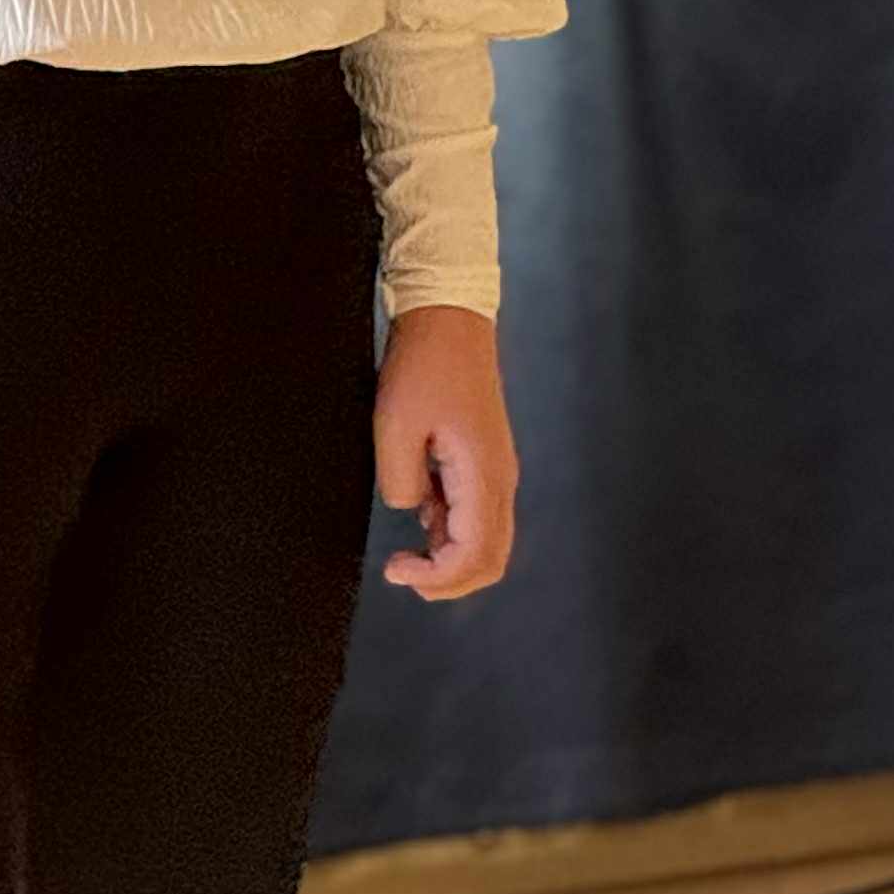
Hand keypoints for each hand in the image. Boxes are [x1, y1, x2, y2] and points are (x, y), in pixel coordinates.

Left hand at [373, 303, 517, 599]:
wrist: (447, 313)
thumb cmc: (423, 362)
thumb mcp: (395, 424)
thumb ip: (402, 482)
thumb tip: (412, 510)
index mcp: (484, 474)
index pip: (475, 555)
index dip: (438, 578)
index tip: (396, 570)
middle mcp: (499, 479)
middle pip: (491, 559)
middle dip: (450, 580)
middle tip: (404, 573)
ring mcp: (494, 469)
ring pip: (486, 540)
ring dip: (450, 556)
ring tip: (407, 549)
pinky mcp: (482, 458)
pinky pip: (475, 513)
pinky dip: (451, 530)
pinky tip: (421, 515)